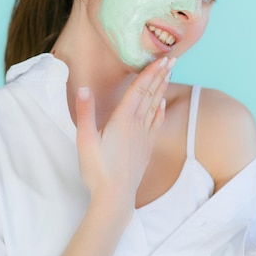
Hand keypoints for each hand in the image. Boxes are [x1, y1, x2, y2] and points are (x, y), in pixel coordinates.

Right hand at [75, 56, 175, 210]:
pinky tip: (162, 103)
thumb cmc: (97, 169)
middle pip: (151, 94)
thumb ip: (85, 112)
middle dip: (161, 75)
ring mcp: (144, 136)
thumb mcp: (85, 140)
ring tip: (169, 73)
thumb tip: (84, 88)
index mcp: (123, 119)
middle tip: (171, 58)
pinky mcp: (146, 147)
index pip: (139, 89)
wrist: (115, 197)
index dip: (150, 72)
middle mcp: (137, 124)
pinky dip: (160, 110)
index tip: (161, 58)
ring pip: (155, 106)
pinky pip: (155, 123)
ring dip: (162, 88)